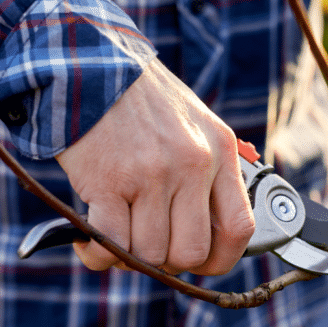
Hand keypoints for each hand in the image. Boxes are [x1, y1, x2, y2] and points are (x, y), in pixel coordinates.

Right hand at [55, 58, 254, 274]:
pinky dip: (96, 255)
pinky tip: (88, 241)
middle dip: (168, 263)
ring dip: (127, 256)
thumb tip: (215, 225)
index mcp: (220, 151)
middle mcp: (193, 164)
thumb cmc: (142, 98)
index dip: (220, 259)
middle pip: (191, 252)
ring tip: (116, 234)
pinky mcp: (109, 181)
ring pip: (148, 254)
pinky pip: (109, 245)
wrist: (90, 62)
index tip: (201, 263)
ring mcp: (152, 174)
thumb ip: (211, 171)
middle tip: (149, 246)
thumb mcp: (196, 123)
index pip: (239, 228)